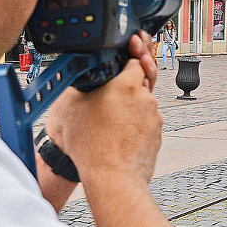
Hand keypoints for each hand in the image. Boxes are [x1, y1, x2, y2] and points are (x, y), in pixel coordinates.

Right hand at [45, 31, 161, 188]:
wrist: (111, 179)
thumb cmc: (92, 147)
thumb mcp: (70, 105)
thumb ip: (80, 82)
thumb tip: (82, 74)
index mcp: (127, 84)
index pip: (135, 57)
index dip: (129, 53)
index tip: (129, 48)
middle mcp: (145, 98)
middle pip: (141, 79)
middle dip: (127, 81)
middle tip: (114, 86)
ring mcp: (153, 117)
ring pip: (143, 102)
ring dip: (130, 105)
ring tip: (109, 118)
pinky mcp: (156, 134)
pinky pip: (145, 122)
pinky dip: (134, 124)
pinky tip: (117, 132)